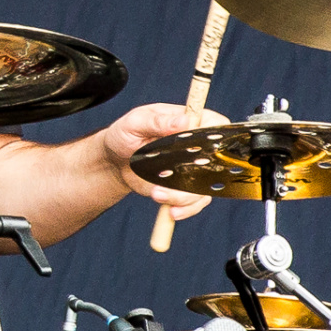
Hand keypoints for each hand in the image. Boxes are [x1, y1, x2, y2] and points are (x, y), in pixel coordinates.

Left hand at [98, 103, 227, 221]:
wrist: (114, 161)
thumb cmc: (124, 134)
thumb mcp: (136, 122)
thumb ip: (158, 121)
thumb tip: (184, 120)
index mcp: (189, 122)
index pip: (216, 124)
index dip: (216, 137)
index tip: (200, 150)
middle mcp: (197, 147)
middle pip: (215, 161)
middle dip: (198, 174)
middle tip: (169, 178)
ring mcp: (193, 169)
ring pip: (205, 186)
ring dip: (184, 196)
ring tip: (157, 194)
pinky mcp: (185, 188)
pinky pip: (196, 202)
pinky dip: (186, 209)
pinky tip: (171, 210)